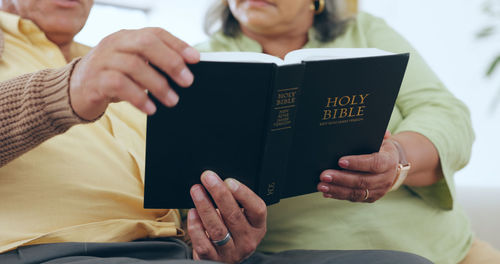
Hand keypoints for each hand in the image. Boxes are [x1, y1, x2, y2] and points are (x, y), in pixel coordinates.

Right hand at [69, 27, 199, 119]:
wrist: (73, 91)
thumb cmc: (111, 78)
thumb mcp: (132, 66)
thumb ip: (152, 64)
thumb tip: (185, 73)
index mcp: (126, 37)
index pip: (155, 33)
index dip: (178, 44)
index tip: (196, 59)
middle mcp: (114, 44)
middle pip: (145, 44)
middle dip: (171, 62)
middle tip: (187, 81)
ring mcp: (102, 60)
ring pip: (134, 65)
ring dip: (158, 85)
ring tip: (172, 100)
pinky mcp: (94, 80)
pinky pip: (119, 85)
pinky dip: (139, 97)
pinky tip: (150, 109)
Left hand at [188, 171, 266, 263]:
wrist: (223, 259)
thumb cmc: (232, 231)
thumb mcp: (242, 218)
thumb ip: (236, 202)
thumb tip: (219, 181)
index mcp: (258, 227)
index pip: (257, 209)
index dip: (243, 194)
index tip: (228, 180)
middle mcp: (247, 241)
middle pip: (234, 216)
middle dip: (219, 194)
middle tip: (207, 178)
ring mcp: (231, 252)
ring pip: (217, 229)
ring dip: (205, 207)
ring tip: (196, 191)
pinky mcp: (213, 259)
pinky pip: (203, 242)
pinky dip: (196, 226)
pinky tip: (192, 213)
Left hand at [318, 132, 399, 202]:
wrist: (392, 164)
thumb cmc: (380, 148)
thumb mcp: (381, 139)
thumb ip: (378, 134)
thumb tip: (379, 132)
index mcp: (389, 161)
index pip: (374, 163)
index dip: (357, 163)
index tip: (340, 161)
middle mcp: (386, 178)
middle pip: (362, 180)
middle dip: (341, 178)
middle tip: (324, 175)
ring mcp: (379, 190)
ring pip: (357, 192)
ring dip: (337, 189)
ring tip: (321, 185)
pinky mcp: (371, 198)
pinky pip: (354, 198)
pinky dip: (339, 195)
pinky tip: (327, 192)